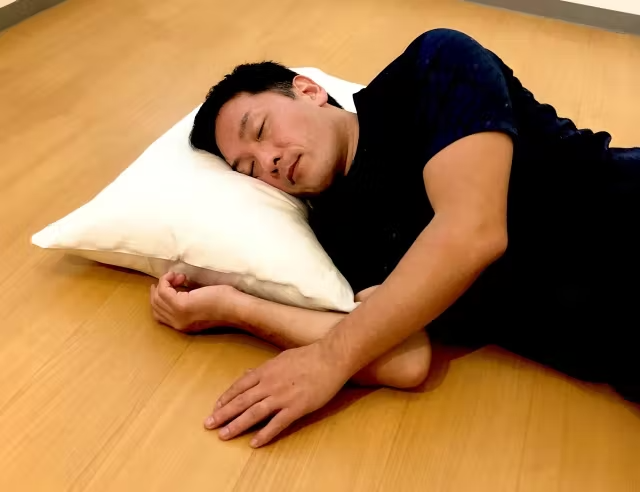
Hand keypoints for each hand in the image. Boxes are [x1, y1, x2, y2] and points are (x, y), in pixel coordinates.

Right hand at [150, 272, 238, 331]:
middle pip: (155, 305)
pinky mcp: (181, 304)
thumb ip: (187, 302)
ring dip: (165, 283)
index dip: (159, 298)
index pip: (159, 313)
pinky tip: (178, 276)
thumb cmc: (225, 304)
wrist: (235, 308)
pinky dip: (167, 280)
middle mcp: (176, 323)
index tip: (168, 285)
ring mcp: (177, 314)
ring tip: (178, 277)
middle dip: (160, 289)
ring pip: (157, 297)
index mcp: (181, 325)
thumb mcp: (201, 305)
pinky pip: (163, 290)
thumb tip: (178, 289)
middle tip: (170, 278)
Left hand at [204, 341, 350, 447]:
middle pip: (241, 401)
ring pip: (254, 413)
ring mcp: (282, 396)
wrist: (330, 357)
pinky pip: (277, 423)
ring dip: (237, 425)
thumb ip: (264, 369)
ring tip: (223, 436)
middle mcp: (269, 384)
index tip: (216, 408)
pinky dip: (264, 434)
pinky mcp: (296, 407)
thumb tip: (248, 373)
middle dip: (223, 414)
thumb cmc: (308, 356)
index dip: (226, 398)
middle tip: (209, 425)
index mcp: (266, 371)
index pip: (240, 386)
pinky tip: (254, 443)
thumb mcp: (281, 358)